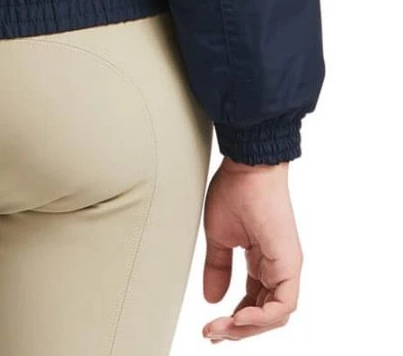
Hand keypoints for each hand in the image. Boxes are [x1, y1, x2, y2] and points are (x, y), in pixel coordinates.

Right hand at [201, 156, 302, 341]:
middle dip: (237, 330)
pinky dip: (262, 317)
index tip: (210, 326)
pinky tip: (238, 318)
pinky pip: (282, 305)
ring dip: (247, 328)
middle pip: (264, 315)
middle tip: (211, 333)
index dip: (233, 320)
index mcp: (263, 262)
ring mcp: (286, 267)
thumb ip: (218, 268)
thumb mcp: (219, 237)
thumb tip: (212, 299)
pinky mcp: (289, 264)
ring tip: (221, 328)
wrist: (247, 166)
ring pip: (275, 316)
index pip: (253, 303)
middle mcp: (278, 268)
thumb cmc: (234, 191)